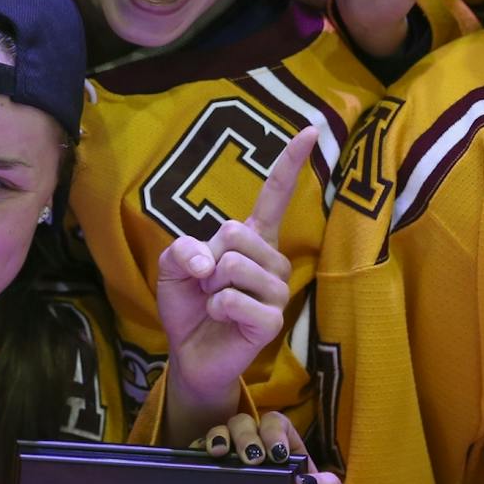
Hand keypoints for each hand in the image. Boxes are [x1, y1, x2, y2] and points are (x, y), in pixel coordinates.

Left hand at [156, 127, 316, 442]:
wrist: (189, 353)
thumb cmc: (189, 304)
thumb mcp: (173, 265)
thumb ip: (182, 248)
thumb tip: (208, 261)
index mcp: (254, 238)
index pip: (275, 195)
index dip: (290, 163)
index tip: (310, 130)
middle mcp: (272, 259)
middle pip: (237, 231)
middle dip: (208, 256)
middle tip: (208, 283)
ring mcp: (277, 290)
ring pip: (234, 265)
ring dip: (210, 285)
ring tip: (215, 303)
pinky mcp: (273, 320)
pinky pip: (234, 299)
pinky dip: (215, 307)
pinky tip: (221, 319)